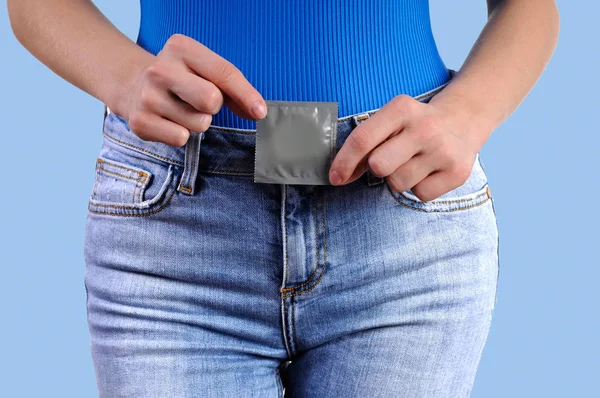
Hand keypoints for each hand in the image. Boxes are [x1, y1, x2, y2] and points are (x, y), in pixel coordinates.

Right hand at [122, 34, 266, 146]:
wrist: (132, 85)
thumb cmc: (181, 79)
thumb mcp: (204, 70)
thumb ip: (234, 89)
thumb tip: (258, 112)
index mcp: (180, 48)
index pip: (223, 73)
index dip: (246, 95)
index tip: (260, 111)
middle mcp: (160, 69)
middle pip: (211, 100)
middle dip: (214, 106)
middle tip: (200, 101)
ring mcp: (148, 96)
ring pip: (199, 124)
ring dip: (198, 122)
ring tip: (181, 109)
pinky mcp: (140, 122)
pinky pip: (181, 139)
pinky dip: (181, 135)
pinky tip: (169, 121)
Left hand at [328, 94, 481, 201]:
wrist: (462, 120)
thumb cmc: (413, 125)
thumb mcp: (391, 120)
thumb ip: (366, 142)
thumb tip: (340, 175)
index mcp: (402, 109)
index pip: (363, 139)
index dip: (343, 162)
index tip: (335, 177)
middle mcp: (425, 128)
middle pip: (379, 166)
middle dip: (377, 168)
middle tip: (390, 159)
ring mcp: (443, 150)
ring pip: (398, 184)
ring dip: (398, 178)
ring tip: (413, 162)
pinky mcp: (457, 172)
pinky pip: (420, 194)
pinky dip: (419, 187)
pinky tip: (428, 171)